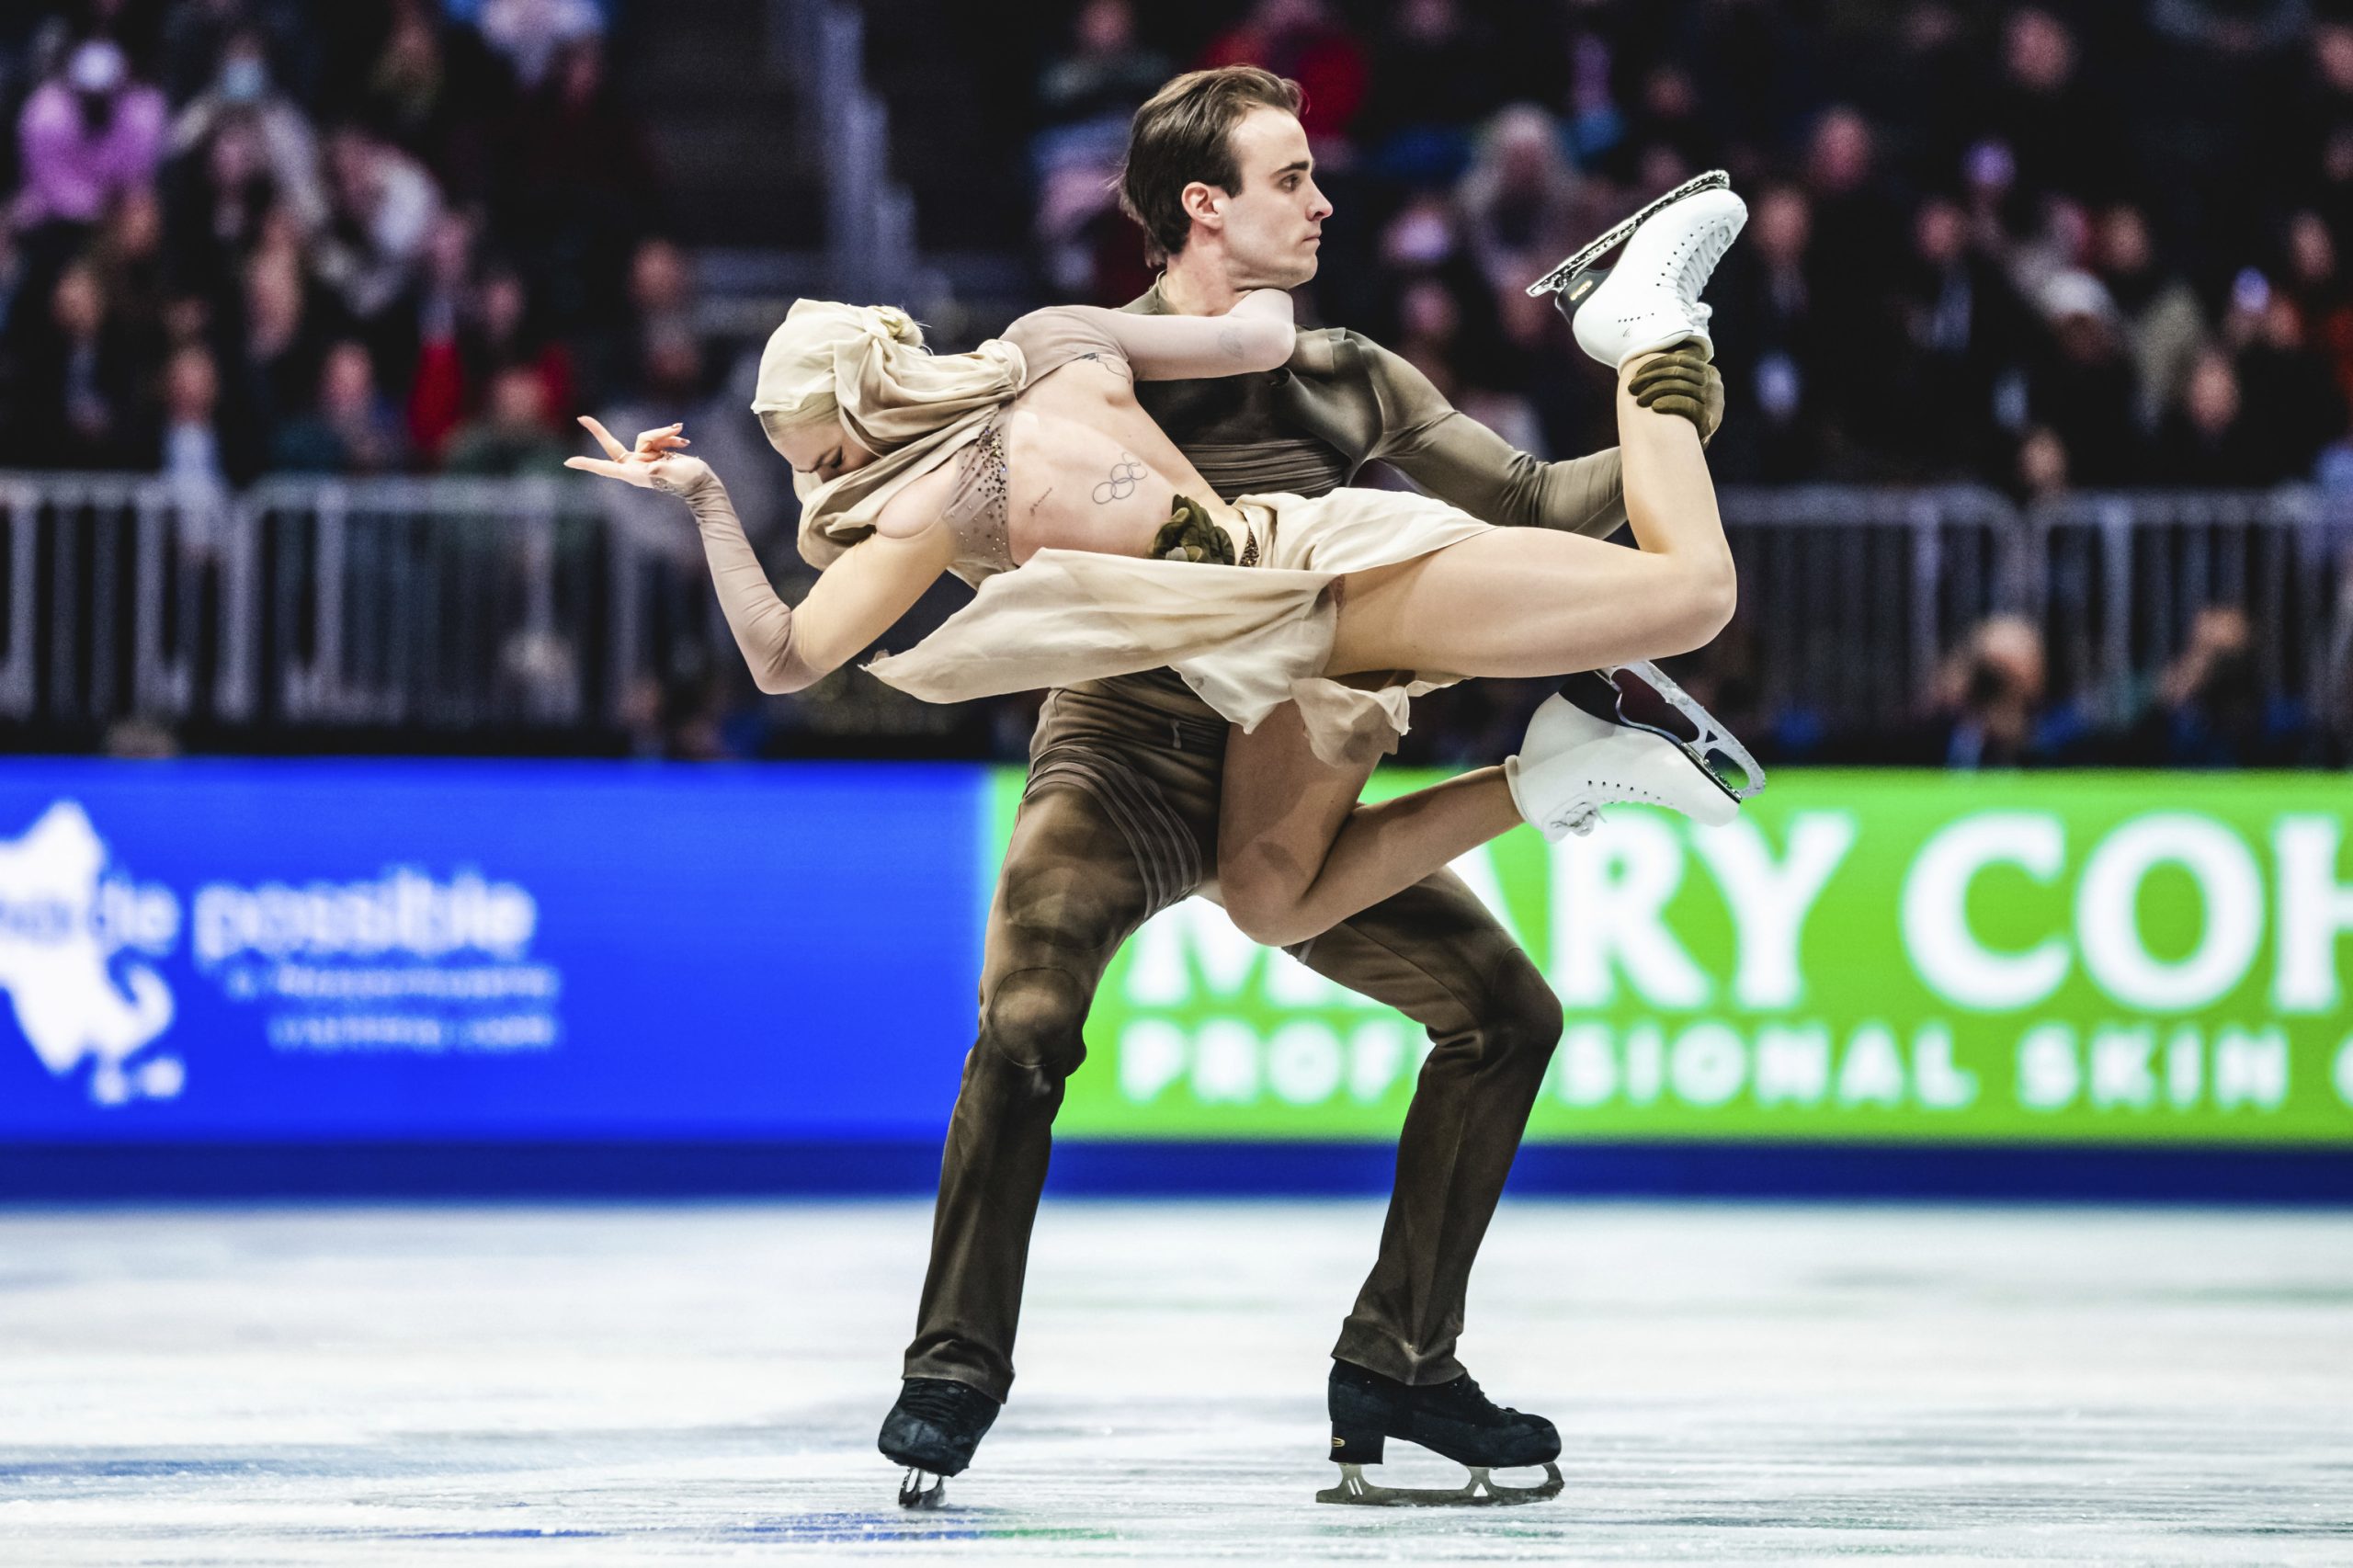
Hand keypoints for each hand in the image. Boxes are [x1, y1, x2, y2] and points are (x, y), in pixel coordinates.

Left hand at [563, 416, 711, 490]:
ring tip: (682, 441)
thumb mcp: (677, 473)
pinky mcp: (656, 453)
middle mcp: (636, 465)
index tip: (569, 462)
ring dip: (664, 435)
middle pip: (612, 445)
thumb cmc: (689, 480)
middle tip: (582, 418)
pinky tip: (684, 443)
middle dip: (599, 431)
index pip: (606, 467)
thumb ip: (663, 470)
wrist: (702, 481)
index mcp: (634, 473)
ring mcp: (645, 459)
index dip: (588, 464)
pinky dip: (671, 437)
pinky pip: (658, 437)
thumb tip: (652, 469)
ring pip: (646, 436)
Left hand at [1629, 348, 1725, 444]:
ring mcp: (1714, 401)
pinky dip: (1668, 403)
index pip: (1681, 359)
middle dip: (1651, 378)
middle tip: (1632, 388)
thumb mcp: (1684, 391)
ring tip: (1639, 400)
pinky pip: (1686, 405)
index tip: (1637, 373)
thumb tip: (1651, 354)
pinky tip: (1654, 407)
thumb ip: (1676, 374)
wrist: (1689, 451)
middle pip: (1678, 371)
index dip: (1656, 364)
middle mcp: (1714, 384)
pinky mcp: (1710, 419)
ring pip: (1680, 386)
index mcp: (1710, 372)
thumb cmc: (1681, 416)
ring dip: (1654, 390)